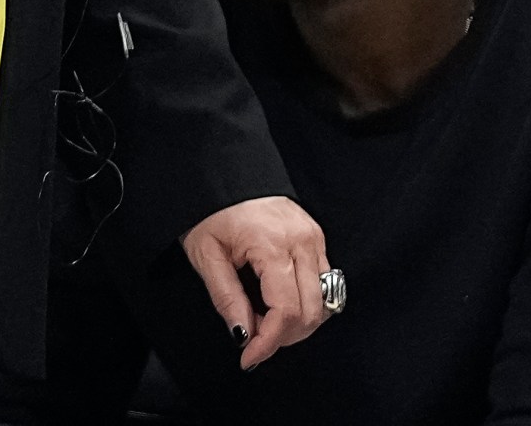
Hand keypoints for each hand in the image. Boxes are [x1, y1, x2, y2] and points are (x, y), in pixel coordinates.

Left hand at [181, 195, 330, 369]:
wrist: (223, 172)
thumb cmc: (210, 210)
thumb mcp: (206, 255)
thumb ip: (227, 298)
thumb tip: (244, 335)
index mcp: (273, 244)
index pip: (286, 312)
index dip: (269, 343)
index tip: (250, 357)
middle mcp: (302, 241)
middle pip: (311, 312)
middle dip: (283, 336)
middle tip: (253, 336)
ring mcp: (314, 237)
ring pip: (323, 302)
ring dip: (297, 322)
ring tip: (264, 317)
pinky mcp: (317, 237)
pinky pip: (324, 283)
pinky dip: (305, 302)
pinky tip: (279, 301)